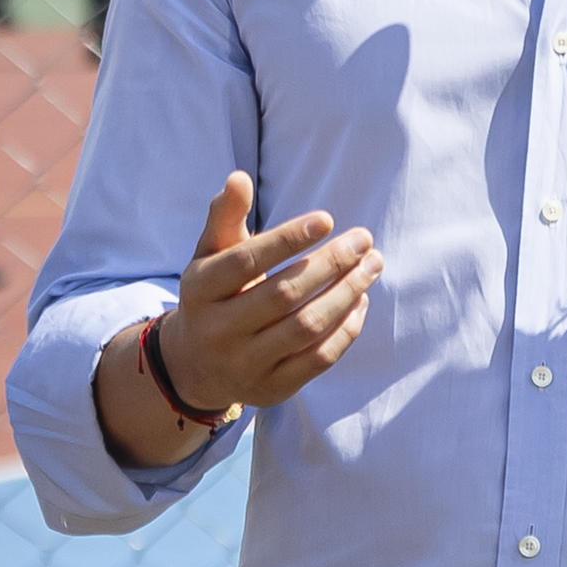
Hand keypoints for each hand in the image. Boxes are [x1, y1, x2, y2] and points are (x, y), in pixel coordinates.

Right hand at [160, 171, 382, 412]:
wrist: (195, 364)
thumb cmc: (214, 294)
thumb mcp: (209, 254)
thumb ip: (225, 216)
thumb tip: (239, 178)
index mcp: (199, 289)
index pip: (245, 261)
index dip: (288, 239)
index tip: (327, 219)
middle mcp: (217, 330)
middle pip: (284, 294)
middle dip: (331, 264)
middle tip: (364, 240)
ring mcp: (244, 364)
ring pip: (307, 327)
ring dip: (348, 293)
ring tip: (372, 265)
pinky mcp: (272, 389)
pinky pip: (319, 359)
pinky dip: (347, 329)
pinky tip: (362, 300)